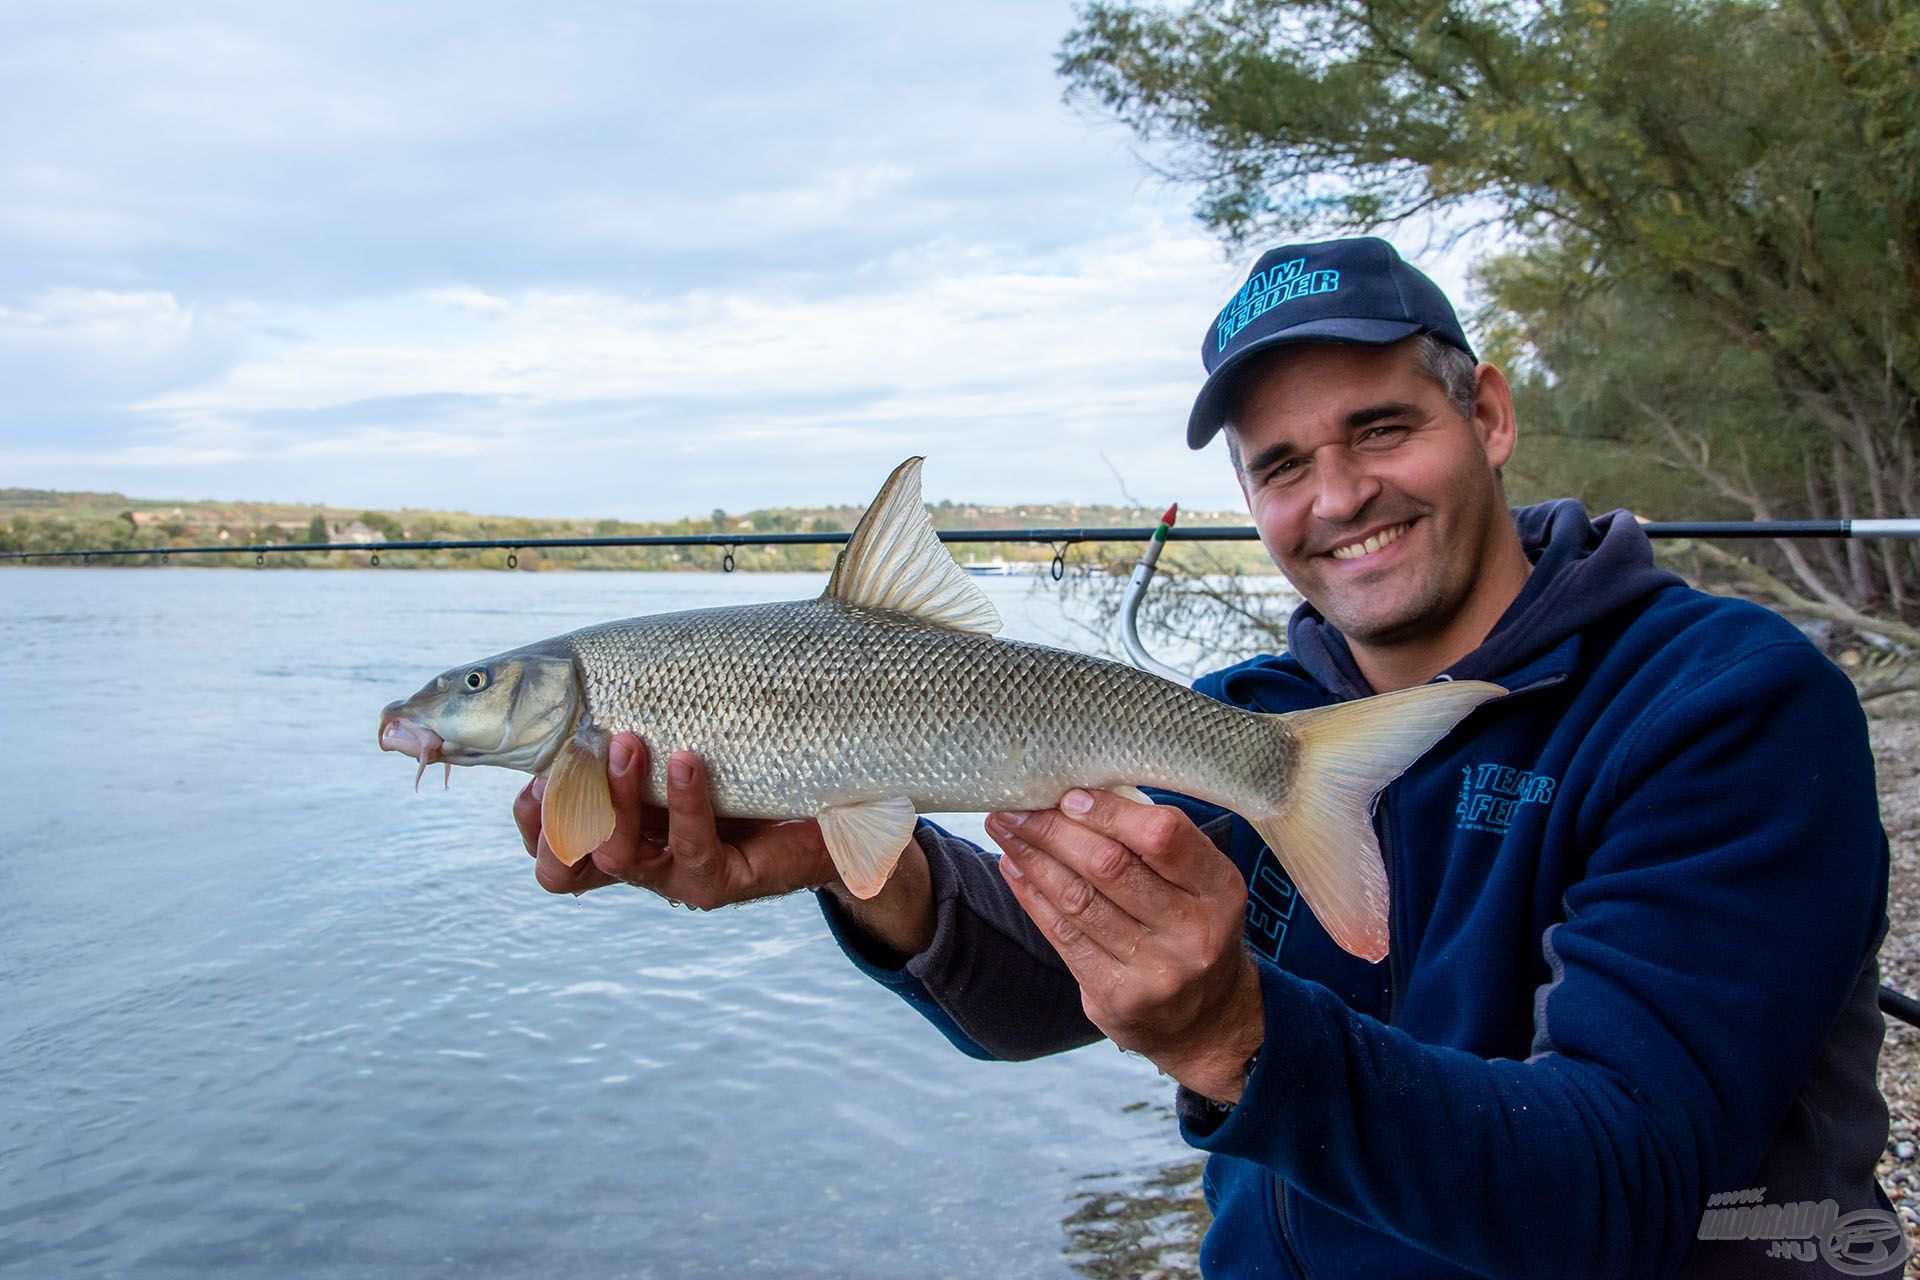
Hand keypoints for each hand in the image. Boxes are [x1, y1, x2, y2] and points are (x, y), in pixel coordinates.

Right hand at [513, 732, 836, 907]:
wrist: (823, 812)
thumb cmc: (746, 769)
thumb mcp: (680, 745)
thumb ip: (640, 727)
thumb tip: (589, 672)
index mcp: (615, 832)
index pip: (548, 844)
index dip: (530, 817)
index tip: (530, 770)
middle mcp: (636, 862)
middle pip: (563, 867)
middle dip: (557, 814)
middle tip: (574, 754)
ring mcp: (673, 878)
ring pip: (619, 855)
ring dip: (617, 795)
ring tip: (629, 741)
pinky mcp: (718, 881)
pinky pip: (690, 844)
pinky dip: (684, 799)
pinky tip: (687, 761)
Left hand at [986, 789, 1263, 1102]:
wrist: (1206, 1021)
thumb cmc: (1193, 928)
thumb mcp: (1201, 884)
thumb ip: (1155, 844)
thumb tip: (1079, 795)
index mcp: (1219, 889)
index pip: (1162, 836)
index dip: (1109, 812)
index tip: (1068, 795)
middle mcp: (1193, 931)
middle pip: (1109, 867)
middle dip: (1054, 830)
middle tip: (1015, 807)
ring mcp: (1157, 970)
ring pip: (1078, 900)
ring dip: (1033, 858)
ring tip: (1005, 829)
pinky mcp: (1118, 998)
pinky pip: (1063, 937)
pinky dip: (1032, 897)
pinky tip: (1014, 869)